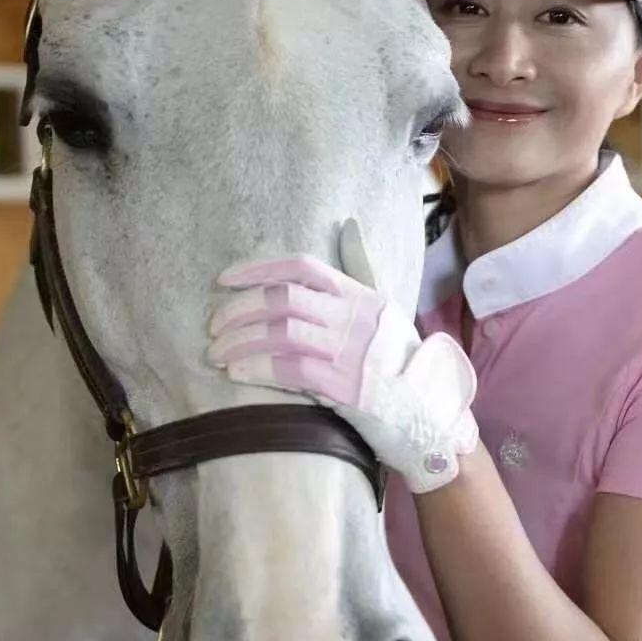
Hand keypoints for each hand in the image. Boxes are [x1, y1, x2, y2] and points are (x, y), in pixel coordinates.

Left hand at [206, 219, 477, 493]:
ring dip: (241, 342)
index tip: (225, 280)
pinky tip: (237, 373)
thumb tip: (349, 228)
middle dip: (240, 310)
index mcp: (359, 295)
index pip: (302, 268)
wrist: (427, 412)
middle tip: (214, 326)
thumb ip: (363, 269)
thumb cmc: (400, 360)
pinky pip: (291, 371)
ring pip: (282, 333)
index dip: (259, 270)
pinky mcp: (345, 387)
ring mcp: (350, 352)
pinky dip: (258, 369)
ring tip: (217, 353)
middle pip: (284, 300)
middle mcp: (354, 318)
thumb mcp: (385, 309)